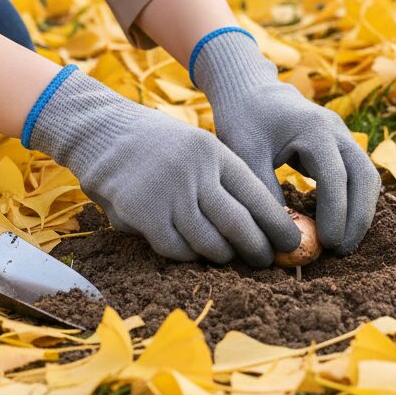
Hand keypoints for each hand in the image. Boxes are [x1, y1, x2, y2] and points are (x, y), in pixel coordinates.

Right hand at [23, 65, 302, 266]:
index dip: (277, 223)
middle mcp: (195, 171)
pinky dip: (187, 255)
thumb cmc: (157, 146)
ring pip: (209, 241)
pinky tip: (190, 252)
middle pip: (238, 223)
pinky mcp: (143, 213)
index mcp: (214, 152)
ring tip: (228, 258)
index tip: (292, 241)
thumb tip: (260, 221)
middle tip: (265, 261)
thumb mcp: (196, 146)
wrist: (103, 132)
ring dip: (223, 256)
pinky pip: (176, 248)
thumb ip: (222, 177)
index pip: (256, 194)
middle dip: (257, 248)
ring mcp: (169, 192)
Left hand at [190, 29, 381, 255]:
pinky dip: (355, 201)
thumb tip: (279, 237)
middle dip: (358, 217)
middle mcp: (336, 130)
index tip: (326, 244)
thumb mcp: (245, 155)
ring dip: (361, 211)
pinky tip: (339, 225)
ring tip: (342, 245)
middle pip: (364, 177)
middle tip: (341, 252)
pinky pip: (358, 175)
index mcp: (314, 129)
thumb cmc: (244, 121)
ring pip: (367, 176)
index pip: (335, 177)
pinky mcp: (340, 144)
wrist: (250, 91)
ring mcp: (343, 136)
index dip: (335, 214)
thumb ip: (263, 191)